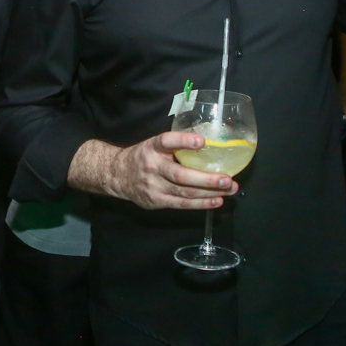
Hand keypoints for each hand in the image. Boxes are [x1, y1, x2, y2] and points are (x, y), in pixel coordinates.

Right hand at [93, 132, 236, 209]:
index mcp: (152, 148)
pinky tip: (216, 200)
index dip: (183, 141)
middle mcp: (152, 167)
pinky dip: (201, 203)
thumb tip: (209, 144)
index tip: (201, 141)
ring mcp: (154, 186)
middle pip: (180, 175)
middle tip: (227, 178)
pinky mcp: (157, 201)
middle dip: (207, 179)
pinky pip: (181, 204)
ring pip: (184, 192)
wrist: (117, 175)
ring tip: (229, 189)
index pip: (166, 141)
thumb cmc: (144, 157)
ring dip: (209, 192)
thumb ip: (175, 146)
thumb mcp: (154, 145)